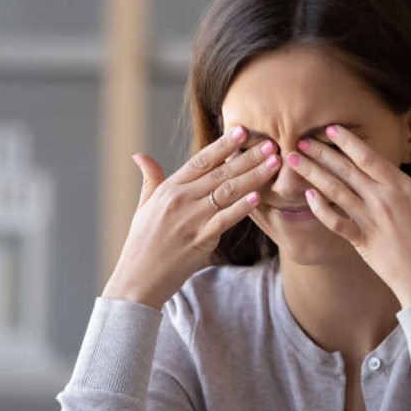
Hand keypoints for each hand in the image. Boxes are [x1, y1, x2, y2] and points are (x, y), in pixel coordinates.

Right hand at [102, 125, 280, 308]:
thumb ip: (150, 179)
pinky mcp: (199, 240)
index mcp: (169, 188)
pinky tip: (258, 197)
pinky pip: (225, 220)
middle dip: (248, 157)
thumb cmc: (141, 243)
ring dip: (253, 177)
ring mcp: (190, 220)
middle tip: (271, 144)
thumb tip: (140, 155)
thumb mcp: (143, 206)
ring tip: (273, 164)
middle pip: (220, 172)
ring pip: (227, 192)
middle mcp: (180, 199)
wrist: (137, 279)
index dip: (224, 145)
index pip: (201, 160)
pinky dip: (242, 208)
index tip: (243, 131)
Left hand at [286, 125, 410, 307]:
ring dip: (312, 173)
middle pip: (346, 170)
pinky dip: (320, 209)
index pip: (370, 158)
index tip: (330, 128)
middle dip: (321, 152)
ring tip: (293, 159)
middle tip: (300, 137)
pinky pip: (335, 222)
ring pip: (335, 191)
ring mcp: (369, 222)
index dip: (348, 141)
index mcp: (403, 189)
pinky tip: (307, 196)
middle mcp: (381, 202)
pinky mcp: (361, 242)